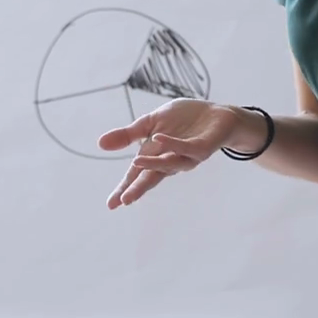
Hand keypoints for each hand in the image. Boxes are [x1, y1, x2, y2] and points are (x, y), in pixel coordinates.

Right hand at [99, 99, 247, 207]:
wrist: (217, 114)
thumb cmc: (184, 121)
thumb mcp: (150, 123)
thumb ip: (128, 135)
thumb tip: (100, 144)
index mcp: (156, 157)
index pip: (137, 176)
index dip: (125, 189)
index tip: (111, 204)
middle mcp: (171, 161)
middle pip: (152, 177)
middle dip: (138, 188)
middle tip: (123, 200)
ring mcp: (188, 156)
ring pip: (171, 164)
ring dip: (154, 164)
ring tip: (136, 162)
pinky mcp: (202, 147)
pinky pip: (187, 147)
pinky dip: (173, 144)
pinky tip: (159, 138)